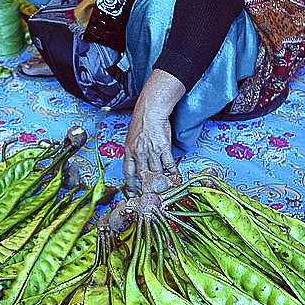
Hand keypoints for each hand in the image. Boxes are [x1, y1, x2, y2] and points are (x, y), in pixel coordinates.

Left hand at [123, 69, 184, 190]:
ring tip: (166, 189)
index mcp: (128, 150)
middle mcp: (138, 153)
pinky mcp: (163, 148)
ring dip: (162, 182)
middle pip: (143, 175)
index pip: (128, 172)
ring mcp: (151, 151)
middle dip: (147, 187)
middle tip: (151, 195)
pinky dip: (173, 173)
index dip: (130, 184)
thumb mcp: (132, 136)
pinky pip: (169, 165)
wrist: (151, 109)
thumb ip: (134, 149)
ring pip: (156, 172)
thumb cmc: (142, 119)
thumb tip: (138, 159)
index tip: (132, 192)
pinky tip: (176, 178)